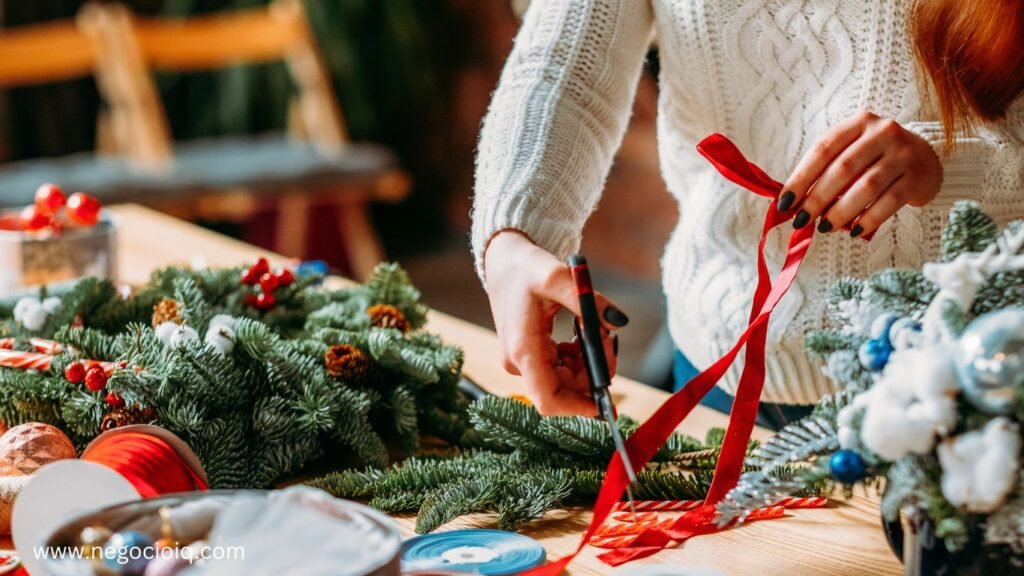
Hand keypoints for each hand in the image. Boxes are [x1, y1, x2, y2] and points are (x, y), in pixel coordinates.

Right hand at [484, 230, 626, 415]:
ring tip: (595, 328)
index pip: (549, 400)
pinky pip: (560, 368)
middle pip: (565, 389)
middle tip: (609, 338)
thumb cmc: (525, 267)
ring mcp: (523, 360)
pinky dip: (578, 355)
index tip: (606, 399)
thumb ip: (589, 302)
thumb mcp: (557, 277)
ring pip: (566, 379)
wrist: (503, 260)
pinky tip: (582, 331)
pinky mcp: (529, 355)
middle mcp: (520, 362)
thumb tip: (618, 322)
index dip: (579, 407)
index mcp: (523, 350)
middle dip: (593, 370)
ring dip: (588, 361)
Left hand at [778, 111, 942, 236]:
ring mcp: (902, 153)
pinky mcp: (916, 176)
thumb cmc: (876, 159)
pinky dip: (869, 219)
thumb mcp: (851, 153)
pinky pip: (889, 201)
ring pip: (866, 186)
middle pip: (843, 168)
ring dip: (841, 211)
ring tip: (825, 228)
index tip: (784, 202)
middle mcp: (882, 132)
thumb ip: (825, 171)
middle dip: (817, 198)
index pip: (823, 149)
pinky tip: (854, 231)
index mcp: (858, 123)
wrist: (926, 160)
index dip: (800, 178)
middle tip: (802, 220)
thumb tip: (793, 203)